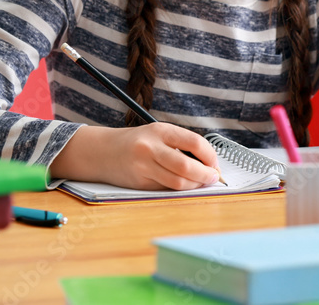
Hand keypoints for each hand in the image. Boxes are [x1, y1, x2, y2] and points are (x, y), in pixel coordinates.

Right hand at [50, 122, 221, 190]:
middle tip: (213, 178)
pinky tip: (183, 185)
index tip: (215, 163)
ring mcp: (143, 166)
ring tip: (200, 182)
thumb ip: (181, 145)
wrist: (102, 151)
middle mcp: (151, 147)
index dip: (210, 155)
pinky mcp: (139, 183)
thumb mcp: (158, 134)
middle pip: (186, 166)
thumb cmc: (137, 142)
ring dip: (194, 185)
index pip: (194, 142)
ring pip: (177, 182)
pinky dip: (178, 189)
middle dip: (205, 175)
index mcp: (160, 130)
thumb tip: (209, 163)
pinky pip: (166, 189)